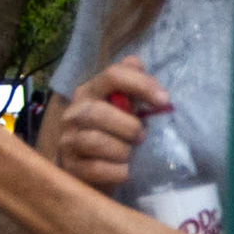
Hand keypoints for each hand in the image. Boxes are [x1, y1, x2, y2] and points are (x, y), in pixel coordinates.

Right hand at [40, 57, 169, 192]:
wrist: (92, 171)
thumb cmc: (116, 135)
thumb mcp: (126, 108)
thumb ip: (133, 86)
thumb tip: (137, 62)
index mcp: (90, 92)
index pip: (113, 75)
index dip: (141, 84)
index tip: (165, 100)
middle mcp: (74, 112)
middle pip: (98, 112)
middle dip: (129, 127)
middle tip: (142, 137)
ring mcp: (68, 140)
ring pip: (95, 141)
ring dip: (123, 151)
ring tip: (131, 156)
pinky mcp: (70, 167)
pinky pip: (96, 168)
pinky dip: (118, 172)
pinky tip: (125, 171)